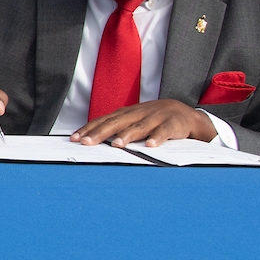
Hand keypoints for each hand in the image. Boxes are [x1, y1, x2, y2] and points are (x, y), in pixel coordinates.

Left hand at [72, 98, 213, 148]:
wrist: (185, 114)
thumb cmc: (154, 119)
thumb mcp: (134, 121)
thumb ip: (116, 128)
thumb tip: (91, 141)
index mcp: (127, 113)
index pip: (104, 120)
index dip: (89, 129)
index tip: (74, 139)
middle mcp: (138, 113)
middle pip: (116, 122)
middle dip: (100, 132)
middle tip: (87, 142)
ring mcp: (155, 118)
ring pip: (139, 127)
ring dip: (127, 135)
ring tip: (116, 144)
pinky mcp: (172, 124)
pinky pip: (164, 132)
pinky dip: (157, 138)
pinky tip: (150, 146)